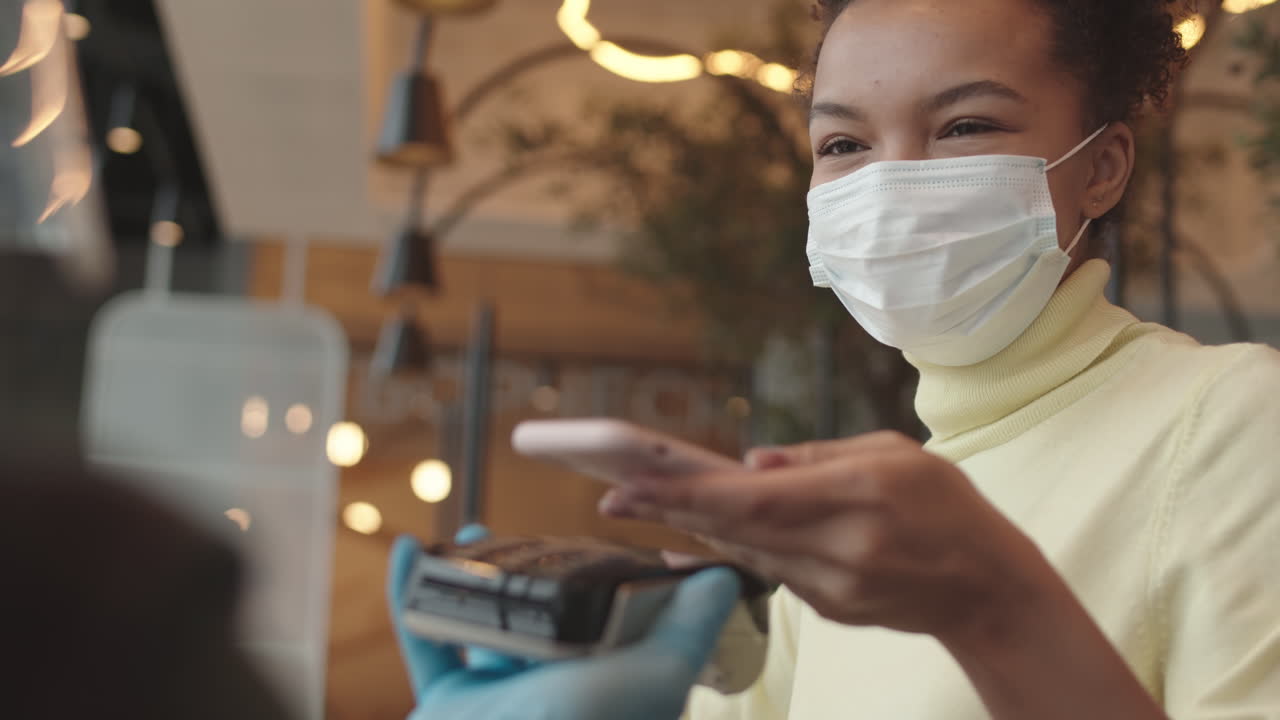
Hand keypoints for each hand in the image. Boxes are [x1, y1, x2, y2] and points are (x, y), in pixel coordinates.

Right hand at [388, 526, 742, 719]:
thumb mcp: (655, 674)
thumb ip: (689, 629)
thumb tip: (723, 579)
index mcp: (606, 685)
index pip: (609, 622)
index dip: (601, 578)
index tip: (589, 535)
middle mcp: (555, 693)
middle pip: (540, 619)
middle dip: (529, 571)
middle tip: (521, 532)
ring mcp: (498, 702)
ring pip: (481, 626)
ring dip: (471, 577)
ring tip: (469, 534)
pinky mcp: (449, 705)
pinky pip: (424, 643)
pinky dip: (409, 599)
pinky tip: (408, 553)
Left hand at [600, 432, 1057, 644]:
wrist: (989, 588)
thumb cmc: (946, 505)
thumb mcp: (895, 452)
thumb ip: (818, 455)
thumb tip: (749, 460)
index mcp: (858, 498)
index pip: (752, 499)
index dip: (685, 494)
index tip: (630, 486)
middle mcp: (840, 550)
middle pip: (735, 531)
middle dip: (669, 510)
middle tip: (612, 495)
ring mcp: (833, 589)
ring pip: (746, 554)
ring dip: (695, 528)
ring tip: (647, 502)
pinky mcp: (830, 611)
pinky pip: (771, 572)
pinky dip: (737, 548)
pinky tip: (705, 529)